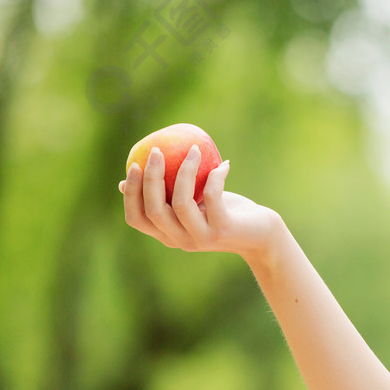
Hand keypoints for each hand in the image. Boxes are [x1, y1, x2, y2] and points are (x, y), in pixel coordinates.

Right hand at [120, 145, 280, 257]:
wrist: (261, 236)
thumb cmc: (225, 212)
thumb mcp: (194, 204)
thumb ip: (169, 194)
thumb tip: (129, 176)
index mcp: (167, 234)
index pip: (136, 219)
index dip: (130, 193)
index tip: (133, 165)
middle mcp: (179, 240)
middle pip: (153, 210)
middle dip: (151, 177)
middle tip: (156, 150)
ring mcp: (200, 237)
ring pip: (180, 203)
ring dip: (185, 171)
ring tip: (194, 149)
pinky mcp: (222, 229)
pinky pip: (212, 197)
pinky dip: (215, 177)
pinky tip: (224, 165)